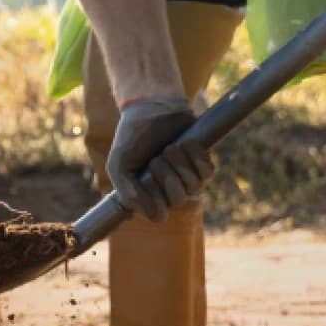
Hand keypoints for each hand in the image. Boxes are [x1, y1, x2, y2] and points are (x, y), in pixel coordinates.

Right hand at [106, 96, 214, 221]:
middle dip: (167, 177)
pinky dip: (195, 157)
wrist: (150, 109)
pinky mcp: (201, 164)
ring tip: (170, 147)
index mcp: (146, 194)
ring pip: (194, 187)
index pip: (159, 215)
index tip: (147, 179)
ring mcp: (186, 177)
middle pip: (178, 200)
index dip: (155, 201)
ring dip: (180, 165)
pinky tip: (184, 143)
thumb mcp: (118, 164)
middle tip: (156, 158)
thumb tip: (154, 216)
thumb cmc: (131, 137)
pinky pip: (207, 172)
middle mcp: (167, 189)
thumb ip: (127, 192)